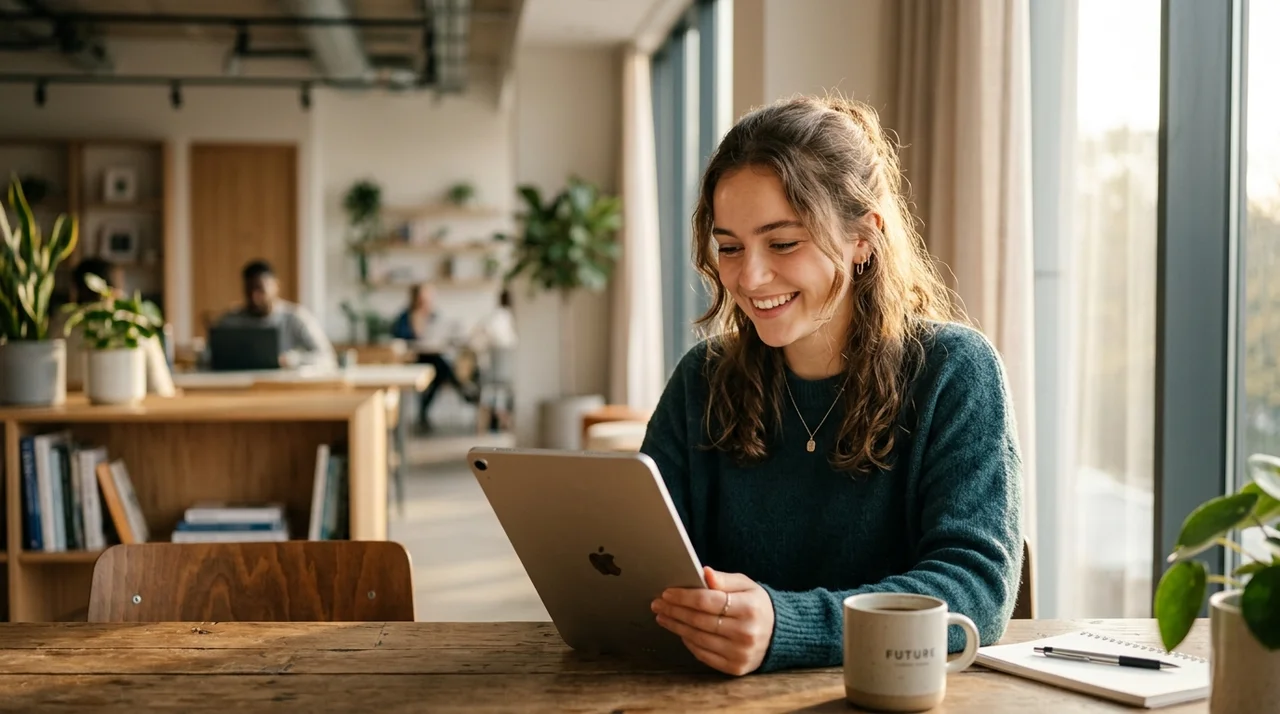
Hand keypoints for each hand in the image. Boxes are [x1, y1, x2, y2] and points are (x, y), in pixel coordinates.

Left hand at [651, 566, 774, 675]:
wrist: (779, 634)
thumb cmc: (757, 605)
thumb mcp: (746, 585)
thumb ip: (724, 579)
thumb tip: (703, 573)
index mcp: (749, 608)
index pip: (707, 601)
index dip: (683, 597)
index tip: (667, 592)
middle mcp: (745, 632)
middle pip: (699, 621)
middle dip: (674, 611)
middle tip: (658, 603)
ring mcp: (740, 653)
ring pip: (698, 639)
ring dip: (676, 626)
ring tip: (663, 616)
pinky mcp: (735, 668)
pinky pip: (703, 654)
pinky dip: (688, 642)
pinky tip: (680, 631)